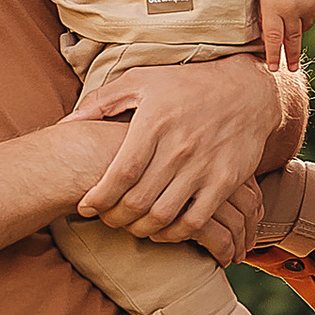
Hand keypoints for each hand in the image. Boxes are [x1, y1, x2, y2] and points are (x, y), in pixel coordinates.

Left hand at [70, 57, 286, 247]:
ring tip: (131, 225)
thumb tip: (66, 122)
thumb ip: (101, 101)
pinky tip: (162, 229)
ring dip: (141, 229)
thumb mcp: (141, 81)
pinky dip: (175, 233)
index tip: (86, 207)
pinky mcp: (226, 180)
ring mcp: (205, 166)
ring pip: (165, 215)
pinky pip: (196, 219)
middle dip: (115, 218)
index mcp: (155, 122)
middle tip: (106, 219)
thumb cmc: (187, 85)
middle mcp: (180, 146)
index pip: (121, 172)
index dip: (99, 197)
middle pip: (139, 200)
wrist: (247, 90)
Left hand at [255, 0, 314, 72]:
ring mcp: (309, 6)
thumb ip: (265, 14)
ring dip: (301, 36)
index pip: (272, 39)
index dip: (273, 56)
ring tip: (298, 45)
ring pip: (306, 29)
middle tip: (291, 70)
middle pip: (291, 40)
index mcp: (273, 7)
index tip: (273, 69)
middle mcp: (291, 10)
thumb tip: (267, 38)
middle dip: (290, 56)